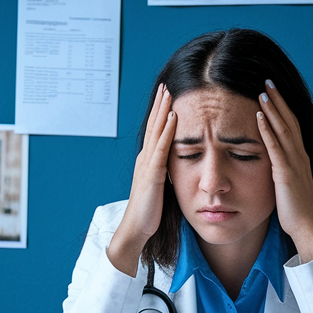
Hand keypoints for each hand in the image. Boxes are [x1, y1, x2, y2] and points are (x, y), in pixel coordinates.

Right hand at [108, 84, 174, 275]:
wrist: (136, 228)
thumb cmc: (149, 212)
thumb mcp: (160, 187)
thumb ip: (165, 174)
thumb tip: (177, 167)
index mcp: (148, 161)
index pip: (155, 132)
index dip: (161, 113)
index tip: (167, 96)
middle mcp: (145, 158)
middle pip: (153, 126)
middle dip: (160, 105)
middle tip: (165, 85)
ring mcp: (147, 164)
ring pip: (156, 131)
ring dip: (163, 110)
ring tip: (169, 92)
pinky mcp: (152, 173)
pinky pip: (161, 148)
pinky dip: (168, 130)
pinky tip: (174, 117)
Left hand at [256, 80, 312, 260]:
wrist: (308, 228)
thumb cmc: (297, 211)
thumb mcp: (290, 185)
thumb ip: (283, 171)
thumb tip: (274, 165)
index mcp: (300, 158)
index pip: (292, 126)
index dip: (283, 108)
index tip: (272, 92)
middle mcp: (300, 156)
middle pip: (289, 121)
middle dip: (278, 100)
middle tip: (267, 80)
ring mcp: (294, 163)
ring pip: (283, 129)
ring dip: (272, 108)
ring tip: (261, 90)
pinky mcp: (286, 173)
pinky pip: (275, 147)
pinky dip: (268, 130)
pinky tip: (259, 116)